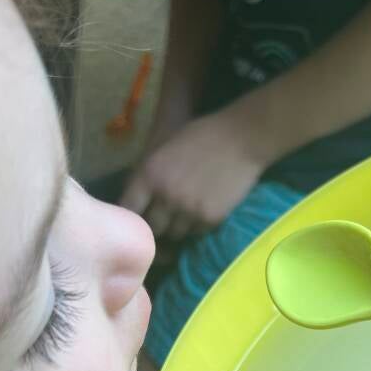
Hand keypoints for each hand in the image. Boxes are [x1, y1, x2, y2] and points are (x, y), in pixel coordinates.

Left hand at [120, 107, 265, 239]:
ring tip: (187, 212)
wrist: (241, 138)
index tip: (137, 221)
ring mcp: (188, 211)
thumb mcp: (164, 151)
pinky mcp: (209, 219)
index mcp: (149, 175)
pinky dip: (197, 226)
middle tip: (165, 219)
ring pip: (175, 234)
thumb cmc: (201, 136)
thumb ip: (149, 178)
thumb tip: (138, 205)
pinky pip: (196, 233)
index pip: (129, 210)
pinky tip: (204, 208)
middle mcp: (165, 197)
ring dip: (178, 227)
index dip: (132, 218)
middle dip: (157, 225)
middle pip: (152, 229)